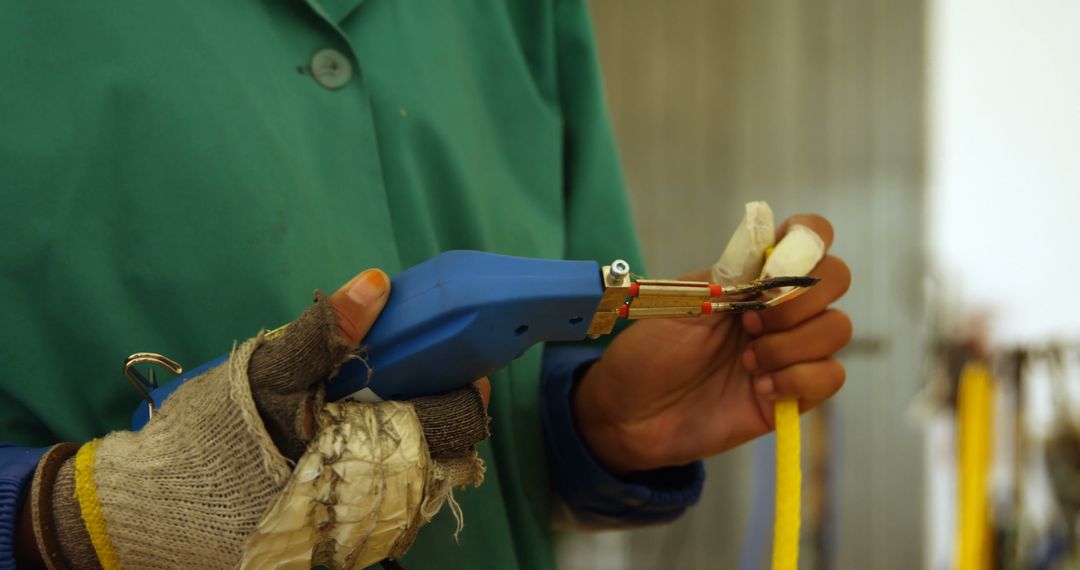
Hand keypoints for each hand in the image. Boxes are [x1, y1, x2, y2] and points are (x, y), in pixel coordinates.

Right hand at [19, 268, 490, 569]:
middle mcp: (380, 501)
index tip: (458, 356)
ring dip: (416, 434)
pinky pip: (393, 496)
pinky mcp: (347, 536)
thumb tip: (377, 283)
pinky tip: (359, 435)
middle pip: (450, 449)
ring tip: (382, 402)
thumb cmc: (214, 437)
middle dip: (440, 406)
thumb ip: (323, 331)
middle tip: (414, 373)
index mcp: (370, 453)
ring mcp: (366, 525)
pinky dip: (389, 460)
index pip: (458, 419)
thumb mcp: (266, 372)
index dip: (466, 383)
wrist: (157, 507)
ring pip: (426, 474)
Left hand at [572, 215, 851, 473]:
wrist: (632, 414)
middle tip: (751, 323)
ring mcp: (790, 350)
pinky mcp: (793, 394)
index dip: (809, 238)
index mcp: (753, 276)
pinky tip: (758, 389)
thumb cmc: (651, 352)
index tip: (774, 266)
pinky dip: (798, 380)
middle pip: (837, 277)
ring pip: (837, 328)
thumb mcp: (684, 302)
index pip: (808, 237)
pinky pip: (831, 376)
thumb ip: (732, 275)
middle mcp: (780, 308)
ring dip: (791, 344)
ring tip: (746, 362)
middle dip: (800, 298)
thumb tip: (772, 246)